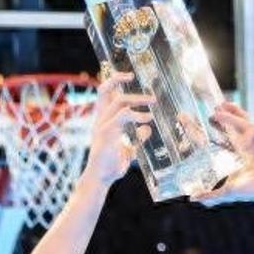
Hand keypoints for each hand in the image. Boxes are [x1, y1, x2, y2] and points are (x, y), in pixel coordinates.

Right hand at [81, 71, 153, 185]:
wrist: (101, 179)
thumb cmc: (112, 166)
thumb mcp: (129, 149)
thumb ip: (137, 138)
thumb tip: (147, 129)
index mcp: (103, 121)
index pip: (104, 94)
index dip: (114, 81)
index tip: (128, 76)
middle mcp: (100, 120)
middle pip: (104, 89)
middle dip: (118, 78)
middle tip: (134, 75)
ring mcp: (102, 125)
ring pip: (118, 100)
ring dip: (138, 98)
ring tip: (153, 101)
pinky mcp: (107, 133)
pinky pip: (123, 116)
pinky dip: (137, 115)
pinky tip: (147, 119)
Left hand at [190, 102, 253, 207]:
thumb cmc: (251, 191)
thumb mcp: (226, 192)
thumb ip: (210, 195)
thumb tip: (192, 199)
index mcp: (233, 150)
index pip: (216, 134)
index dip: (204, 126)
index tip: (187, 118)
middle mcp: (243, 142)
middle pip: (230, 123)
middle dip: (221, 114)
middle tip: (209, 108)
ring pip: (242, 122)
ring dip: (231, 115)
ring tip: (219, 110)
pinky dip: (247, 133)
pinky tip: (243, 142)